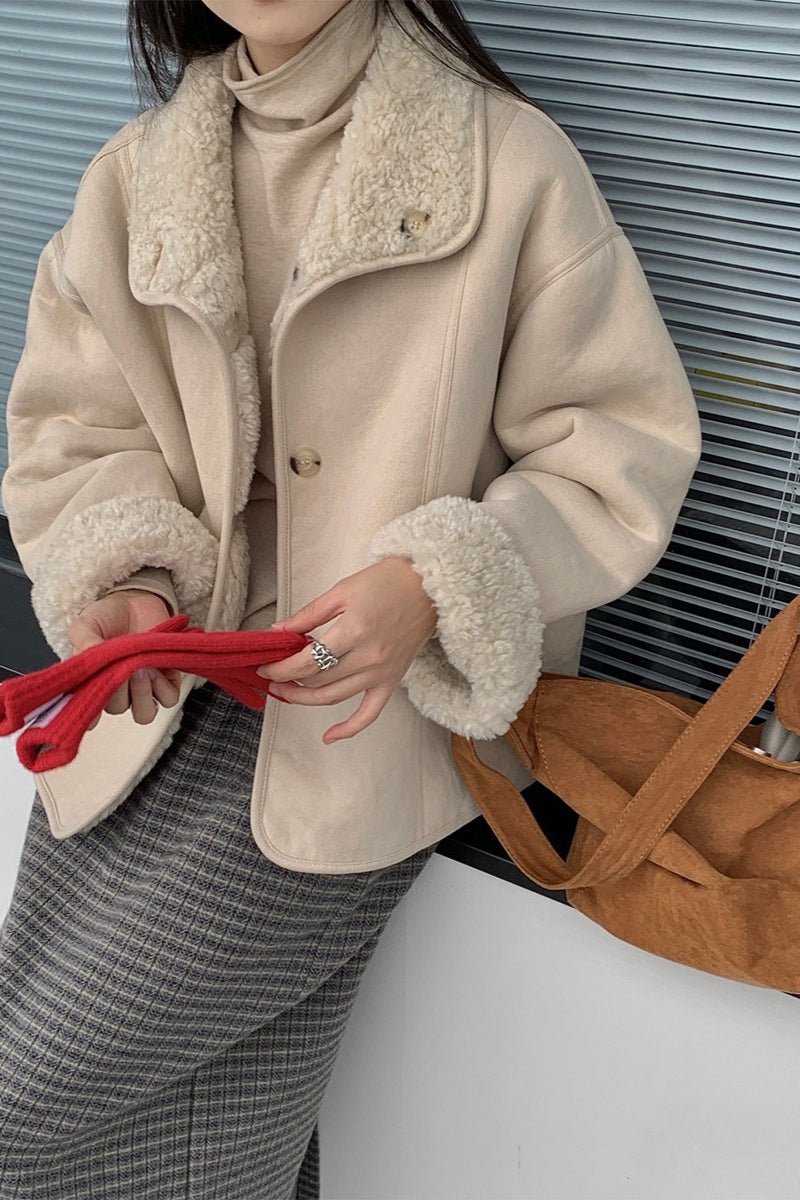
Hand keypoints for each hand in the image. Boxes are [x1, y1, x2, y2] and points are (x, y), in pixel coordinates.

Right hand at [66, 590, 181, 726]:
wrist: (134, 600)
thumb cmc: (106, 616)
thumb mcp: (86, 625)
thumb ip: (84, 643)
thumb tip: (88, 656)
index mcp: (93, 683)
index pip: (89, 713)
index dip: (91, 714)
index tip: (94, 698)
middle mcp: (117, 691)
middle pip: (118, 709)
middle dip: (121, 690)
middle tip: (124, 667)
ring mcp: (142, 688)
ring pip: (145, 714)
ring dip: (143, 695)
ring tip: (141, 670)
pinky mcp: (166, 680)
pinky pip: (168, 699)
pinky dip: (163, 687)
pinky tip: (156, 668)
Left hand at [257, 558, 436, 743]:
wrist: (429, 586)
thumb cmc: (387, 581)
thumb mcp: (342, 590)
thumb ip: (309, 614)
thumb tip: (279, 631)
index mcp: (353, 631)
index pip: (306, 662)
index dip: (280, 668)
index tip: (265, 665)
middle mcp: (368, 657)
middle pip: (317, 681)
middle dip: (288, 681)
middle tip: (272, 675)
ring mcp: (381, 673)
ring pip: (334, 698)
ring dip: (304, 700)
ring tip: (285, 692)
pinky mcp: (392, 681)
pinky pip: (369, 714)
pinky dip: (349, 729)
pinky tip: (328, 737)